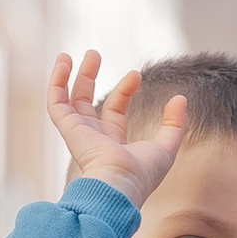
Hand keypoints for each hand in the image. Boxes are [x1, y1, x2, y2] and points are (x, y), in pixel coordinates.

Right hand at [47, 51, 187, 208]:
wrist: (120, 183)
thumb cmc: (142, 173)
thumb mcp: (167, 146)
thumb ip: (175, 123)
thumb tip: (180, 98)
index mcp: (113, 143)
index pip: (115, 109)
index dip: (124, 89)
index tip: (136, 74)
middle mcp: (93, 137)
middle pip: (87, 101)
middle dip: (89, 77)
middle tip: (94, 54)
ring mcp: (79, 133)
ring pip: (68, 100)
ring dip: (68, 76)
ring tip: (71, 53)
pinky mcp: (68, 128)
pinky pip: (56, 102)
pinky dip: (57, 82)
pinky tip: (63, 63)